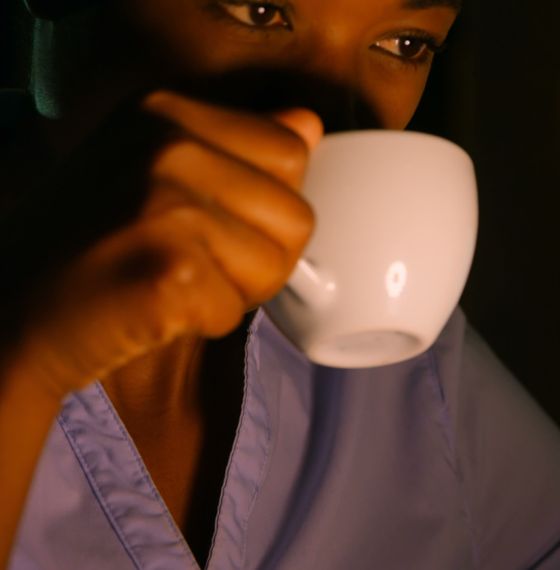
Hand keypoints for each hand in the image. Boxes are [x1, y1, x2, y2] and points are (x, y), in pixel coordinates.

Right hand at [7, 90, 322, 398]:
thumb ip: (238, 145)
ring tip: (171, 282)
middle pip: (296, 215)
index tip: (210, 221)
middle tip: (191, 262)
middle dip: (261, 257)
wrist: (10, 311)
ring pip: (277, 266)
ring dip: (234, 292)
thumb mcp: (155, 172)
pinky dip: (203, 323)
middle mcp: (164, 145)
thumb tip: (309, 127)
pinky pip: (236, 309)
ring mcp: (162, 204)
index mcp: (167, 110)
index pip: (292, 154)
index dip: (266, 204)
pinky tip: (151, 308)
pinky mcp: (167, 271)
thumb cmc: (91, 245)